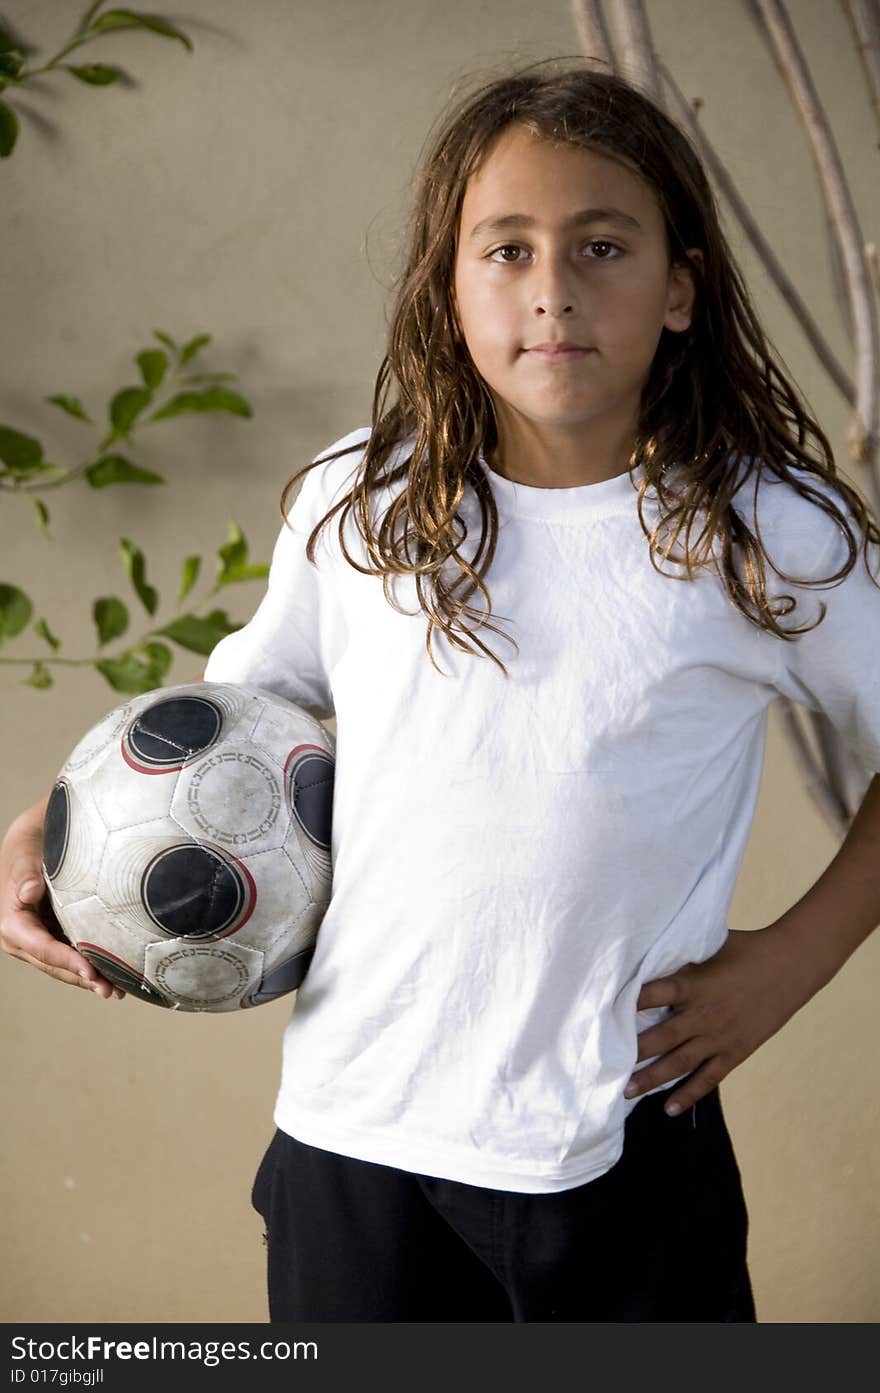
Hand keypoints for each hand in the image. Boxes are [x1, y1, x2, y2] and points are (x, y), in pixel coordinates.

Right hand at [0, 803, 124, 999]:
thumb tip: (28, 892)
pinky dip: (92, 967)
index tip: (90, 970)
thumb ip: (26, 874)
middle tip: (110, 990)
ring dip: (90, 979)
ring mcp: (39, 942)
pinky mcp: (55, 938)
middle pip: (55, 965)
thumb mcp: (26, 855)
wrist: (35, 842)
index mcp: (13, 924)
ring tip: (117, 990)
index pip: (41, 948)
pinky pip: (73, 957)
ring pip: (65, 967)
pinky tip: (115, 977)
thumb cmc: (30, 847)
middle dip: (82, 978)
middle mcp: (23, 939)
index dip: (66, 961)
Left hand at [624, 925, 822, 1115]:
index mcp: (694, 984)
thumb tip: (651, 956)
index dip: (628, 1003)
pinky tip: (669, 1108)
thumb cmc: (747, 949)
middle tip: (605, 1066)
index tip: (602, 1013)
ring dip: (652, 1079)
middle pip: (660, 1037)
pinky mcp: (736, 1051)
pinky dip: (689, 1094)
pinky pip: (708, 1078)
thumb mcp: (710, 947)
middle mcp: (703, 1014)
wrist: (791, 965)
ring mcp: (720, 1037)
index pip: (653, 994)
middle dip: (632, 1053)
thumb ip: (682, 958)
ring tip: (627, 1092)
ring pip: (679, 1063)